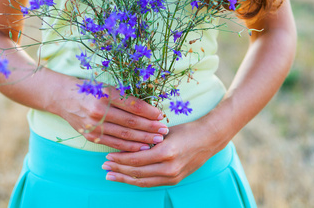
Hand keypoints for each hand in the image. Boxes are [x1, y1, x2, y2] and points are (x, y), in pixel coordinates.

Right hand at [50, 77, 168, 151]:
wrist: (63, 97)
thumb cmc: (89, 89)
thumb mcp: (107, 87)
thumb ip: (125, 97)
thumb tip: (148, 109)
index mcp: (106, 94)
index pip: (133, 105)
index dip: (149, 112)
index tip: (161, 116)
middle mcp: (99, 110)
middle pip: (131, 122)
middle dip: (150, 128)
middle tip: (164, 131)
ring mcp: (94, 125)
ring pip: (124, 135)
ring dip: (143, 139)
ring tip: (157, 140)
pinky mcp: (91, 136)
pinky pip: (114, 143)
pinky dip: (129, 147)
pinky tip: (141, 148)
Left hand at [101, 116, 227, 186]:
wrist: (208, 139)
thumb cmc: (185, 130)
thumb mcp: (164, 131)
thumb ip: (146, 139)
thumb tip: (124, 144)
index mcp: (166, 152)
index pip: (135, 160)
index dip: (119, 159)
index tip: (107, 156)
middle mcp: (169, 168)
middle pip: (136, 173)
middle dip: (118, 170)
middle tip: (104, 167)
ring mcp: (172, 176)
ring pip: (142, 181)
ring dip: (125, 179)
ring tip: (111, 175)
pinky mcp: (174, 180)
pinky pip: (151, 183)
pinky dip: (137, 181)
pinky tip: (127, 178)